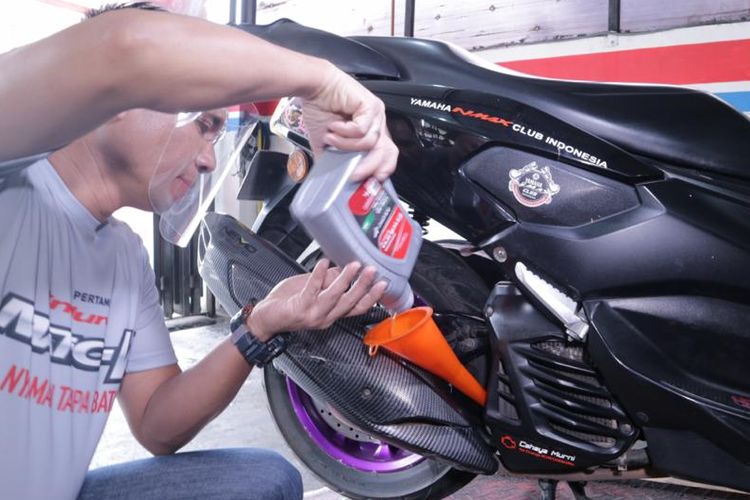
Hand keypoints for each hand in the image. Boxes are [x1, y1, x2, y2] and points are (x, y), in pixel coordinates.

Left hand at [247, 259, 386, 340]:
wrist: (264, 319)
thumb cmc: (286, 304)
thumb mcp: (312, 290)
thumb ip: (328, 281)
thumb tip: (342, 268)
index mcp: (331, 314)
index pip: (357, 307)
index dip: (371, 296)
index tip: (383, 283)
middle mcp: (325, 317)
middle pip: (350, 303)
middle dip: (363, 286)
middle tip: (372, 271)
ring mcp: (313, 314)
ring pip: (335, 297)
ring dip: (346, 280)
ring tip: (353, 265)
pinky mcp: (300, 308)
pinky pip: (312, 289)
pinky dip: (319, 275)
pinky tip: (323, 263)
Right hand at [302, 63, 398, 181]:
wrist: (314, 87)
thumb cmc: (320, 108)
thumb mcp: (325, 142)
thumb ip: (333, 158)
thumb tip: (332, 178)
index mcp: (370, 132)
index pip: (387, 154)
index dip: (383, 168)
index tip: (372, 180)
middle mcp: (377, 123)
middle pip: (385, 151)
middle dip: (369, 166)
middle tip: (354, 174)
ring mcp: (376, 114)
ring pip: (370, 142)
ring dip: (346, 144)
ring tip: (331, 137)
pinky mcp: (371, 105)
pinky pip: (361, 129)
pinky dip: (345, 131)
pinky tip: (334, 125)